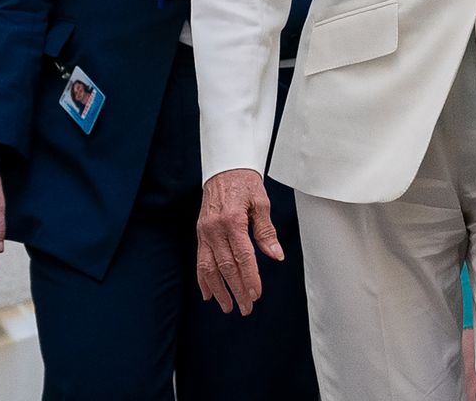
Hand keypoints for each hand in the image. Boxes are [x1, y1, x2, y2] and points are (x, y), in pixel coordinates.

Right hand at [196, 167, 283, 314]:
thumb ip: (266, 231)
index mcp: (233, 220)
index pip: (242, 256)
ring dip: (218, 289)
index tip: (256, 294)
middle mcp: (215, 228)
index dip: (250, 277)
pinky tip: (208, 293)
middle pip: (226, 266)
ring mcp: (205, 232)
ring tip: (228, 306)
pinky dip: (203, 279)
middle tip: (246, 308)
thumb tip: (275, 255)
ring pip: (209, 267)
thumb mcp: (261, 202)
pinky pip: (200, 260)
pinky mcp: (200, 233)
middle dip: (236, 289)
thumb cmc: (245, 183)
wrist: (224, 168)